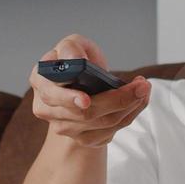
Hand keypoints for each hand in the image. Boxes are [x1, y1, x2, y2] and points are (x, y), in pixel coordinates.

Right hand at [27, 34, 151, 148]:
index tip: (87, 100)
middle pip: (85, 114)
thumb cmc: (77, 60)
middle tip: (141, 86)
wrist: (83, 83)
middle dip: (117, 100)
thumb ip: (71, 47)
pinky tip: (138, 100)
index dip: (70, 99)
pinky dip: (130, 114)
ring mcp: (65, 128)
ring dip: (130, 106)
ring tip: (144, 88)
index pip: (53, 95)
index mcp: (40, 82)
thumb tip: (75, 60)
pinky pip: (112, 131)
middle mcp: (47, 109)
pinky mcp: (84, 139)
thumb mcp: (73, 44)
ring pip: (103, 123)